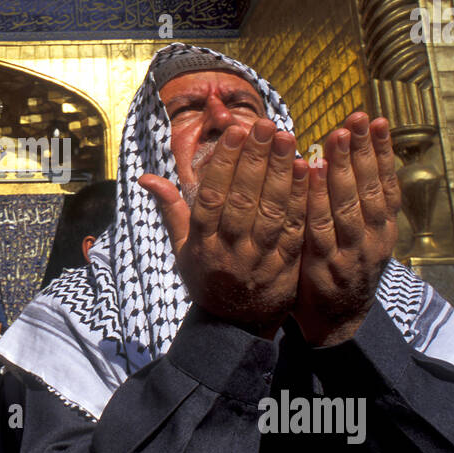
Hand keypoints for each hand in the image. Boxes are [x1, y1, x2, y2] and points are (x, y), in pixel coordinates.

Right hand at [140, 117, 308, 338]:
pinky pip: (295, 229)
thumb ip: (170, 209)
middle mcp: (230, 250)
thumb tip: (145, 177)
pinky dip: (302, 199)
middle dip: (255, 159)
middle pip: (242, 200)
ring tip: (288, 139)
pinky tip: (308, 171)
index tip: (236, 132)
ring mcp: (260, 259)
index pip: (211, 197)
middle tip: (266, 125)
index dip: (224, 164)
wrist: (235, 328)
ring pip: (271, 211)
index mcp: (202, 243)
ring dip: (281, 173)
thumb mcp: (182, 249)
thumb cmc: (207, 280)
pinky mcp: (287, 266)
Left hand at [292, 113, 400, 345]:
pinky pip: (321, 227)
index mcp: (384, 227)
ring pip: (350, 204)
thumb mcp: (362, 235)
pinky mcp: (326, 266)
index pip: (387, 182)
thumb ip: (358, 201)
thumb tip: (350, 157)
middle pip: (372, 187)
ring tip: (338, 136)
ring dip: (343, 168)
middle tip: (357, 118)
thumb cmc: (344, 268)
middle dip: (364, 149)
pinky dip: (317, 199)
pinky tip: (311, 175)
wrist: (339, 321)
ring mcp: (352, 252)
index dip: (383, 151)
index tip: (378, 120)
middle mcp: (374, 237)